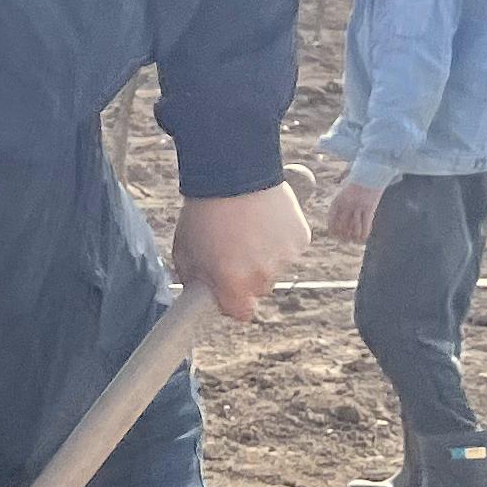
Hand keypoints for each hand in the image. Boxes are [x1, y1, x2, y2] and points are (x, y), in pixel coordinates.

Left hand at [173, 178, 314, 321]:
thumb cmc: (203, 213)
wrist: (232, 173)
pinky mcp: (301, 238)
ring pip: (275, 267)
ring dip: (264, 255)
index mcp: (234, 283)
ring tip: (247, 228)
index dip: (232, 302)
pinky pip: (289, 247)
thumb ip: (196, 280)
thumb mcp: (185, 251)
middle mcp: (263, 275)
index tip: (225, 288)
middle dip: (246, 276)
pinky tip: (264, 219)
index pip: (241, 313)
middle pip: (258, 288)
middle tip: (232, 248)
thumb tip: (201, 294)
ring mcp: (286, 257)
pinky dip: (280, 238)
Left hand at [322, 178, 381, 245]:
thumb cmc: (357, 180)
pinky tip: (364, 238)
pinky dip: (364, 233)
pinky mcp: (370, 207)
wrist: (371, 172)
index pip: (332, 219)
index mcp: (337, 200)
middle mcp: (346, 205)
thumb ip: (340, 202)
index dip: (333, 229)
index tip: (334, 235)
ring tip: (354, 240)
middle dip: (343, 235)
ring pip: (354, 227)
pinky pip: (366, 224)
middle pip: (342, 225)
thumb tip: (337, 216)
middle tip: (345, 240)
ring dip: (354, 236)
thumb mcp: (343, 190)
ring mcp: (358, 206)